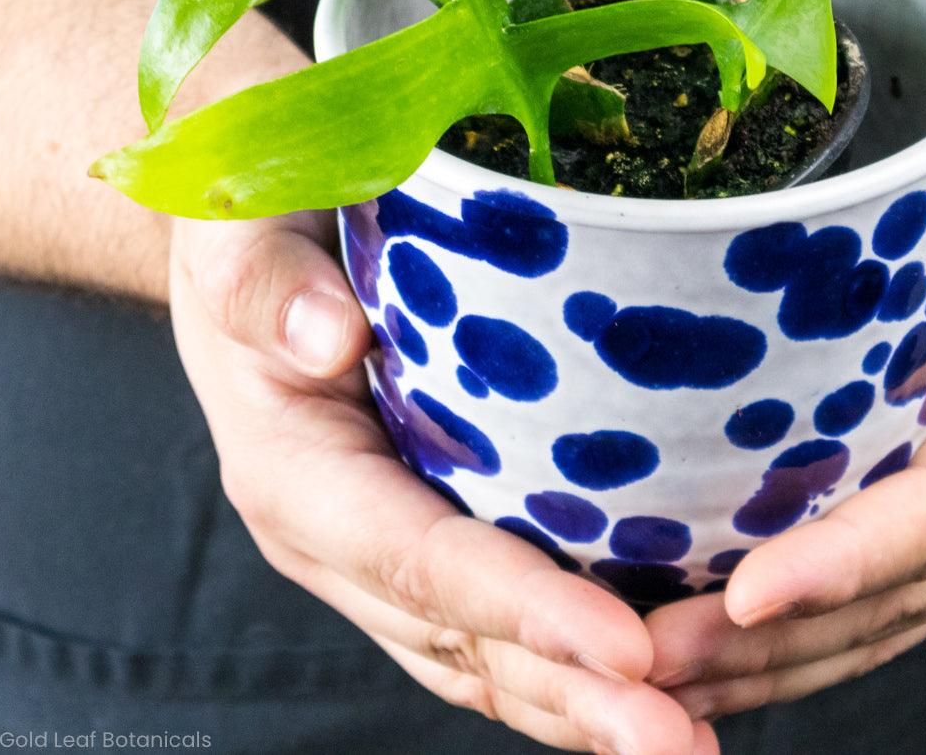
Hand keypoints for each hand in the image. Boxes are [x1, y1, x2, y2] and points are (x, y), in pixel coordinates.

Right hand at [169, 212, 717, 754]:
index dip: (523, 608)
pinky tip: (649, 678)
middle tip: (682, 744)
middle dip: (574, 697)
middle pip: (462, 639)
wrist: (248, 242)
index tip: (628, 647)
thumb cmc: (249, 223)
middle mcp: (336, 536)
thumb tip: (326, 340)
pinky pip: (489, 625)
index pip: (419, 559)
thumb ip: (265, 282)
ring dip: (580, 706)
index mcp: (294, 473)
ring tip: (687, 742)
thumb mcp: (239, 231)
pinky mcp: (421, 534)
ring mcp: (379, 548)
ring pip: (480, 658)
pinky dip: (564, 666)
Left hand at [645, 21, 925, 718]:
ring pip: (875, 612)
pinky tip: (695, 630)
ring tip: (652, 672)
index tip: (753, 593)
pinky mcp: (917, 489)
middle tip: (656, 660)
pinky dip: (781, 625)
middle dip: (782, 639)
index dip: (856, 559)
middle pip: (900, 589)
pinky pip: (858, 582)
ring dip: (768, 656)